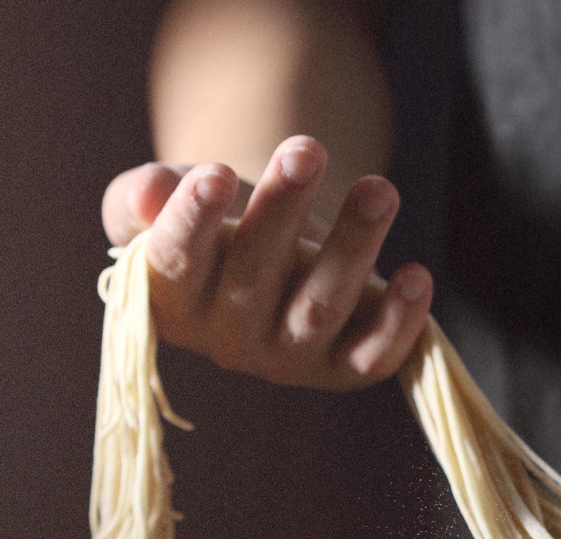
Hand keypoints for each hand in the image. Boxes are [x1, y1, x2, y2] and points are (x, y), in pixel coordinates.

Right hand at [99, 135, 432, 390]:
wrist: (275, 243)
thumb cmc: (215, 217)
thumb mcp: (170, 195)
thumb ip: (143, 195)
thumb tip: (150, 192)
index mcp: (170, 301)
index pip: (173, 263)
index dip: (192, 221)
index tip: (214, 172)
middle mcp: (227, 341)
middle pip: (254, 279)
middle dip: (282, 210)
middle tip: (305, 148)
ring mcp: (288, 359)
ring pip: (320, 309)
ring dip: (352, 247)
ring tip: (378, 189)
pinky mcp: (343, 369)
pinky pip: (373, 357)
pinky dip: (399, 321)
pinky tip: (417, 275)